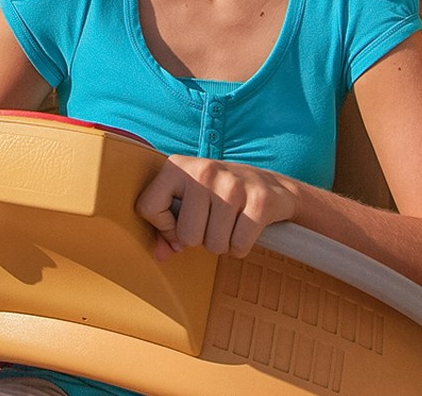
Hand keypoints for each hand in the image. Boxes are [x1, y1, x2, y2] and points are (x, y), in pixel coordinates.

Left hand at [135, 155, 299, 260]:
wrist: (274, 187)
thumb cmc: (221, 197)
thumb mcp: (190, 202)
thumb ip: (169, 229)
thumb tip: (159, 254)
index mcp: (178, 166)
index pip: (148, 207)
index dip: (164, 228)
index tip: (180, 224)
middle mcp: (203, 170)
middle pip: (187, 235)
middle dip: (201, 239)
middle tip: (213, 223)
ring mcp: (233, 184)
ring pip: (214, 244)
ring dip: (223, 244)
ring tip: (230, 224)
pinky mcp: (259, 201)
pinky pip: (239, 245)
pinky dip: (241, 247)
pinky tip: (245, 229)